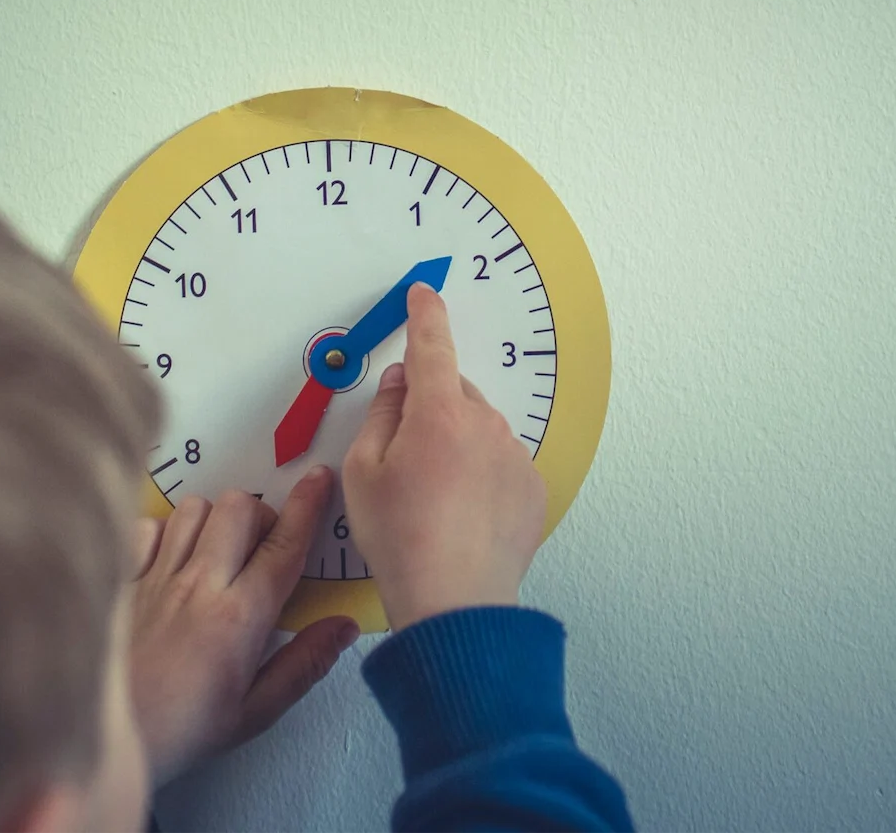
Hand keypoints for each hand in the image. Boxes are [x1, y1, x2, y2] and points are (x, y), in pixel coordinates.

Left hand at [125, 469, 358, 785]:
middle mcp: (198, 584)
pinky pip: (148, 525)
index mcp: (239, 617)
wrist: (98, 737)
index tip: (321, 477)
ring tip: (217, 552)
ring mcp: (154, 576)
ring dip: (214, 520)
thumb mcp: (254, 713)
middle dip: (261, 515)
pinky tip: (170, 561)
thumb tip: (344, 625)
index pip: (284, 545)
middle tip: (262, 548)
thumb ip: (304, 665)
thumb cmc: (181, 732)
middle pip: (240, 507)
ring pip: (194, 507)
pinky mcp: (121, 578)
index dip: (308, 505)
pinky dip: (165, 532)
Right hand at [342, 282, 546, 629]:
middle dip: (430, 409)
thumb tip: (399, 383)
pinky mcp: (533, 488)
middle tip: (404, 459)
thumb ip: (382, 415)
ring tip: (433, 498)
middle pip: (453, 393)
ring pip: (479, 429)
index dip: (426, 315)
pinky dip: (482, 474)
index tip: (425, 294)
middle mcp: (485, 425)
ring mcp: (515, 456)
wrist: (454, 601)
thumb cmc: (402, 540)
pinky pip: (502, 462)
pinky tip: (461, 512)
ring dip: (457, 444)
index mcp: (438, 414)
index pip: (432, 345)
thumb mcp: (363, 473)